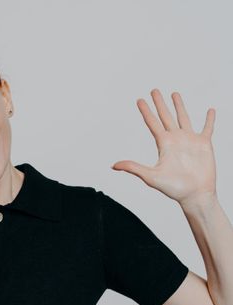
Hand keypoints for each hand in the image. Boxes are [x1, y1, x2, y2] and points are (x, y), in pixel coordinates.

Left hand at [111, 89, 216, 205]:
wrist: (194, 195)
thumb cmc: (173, 188)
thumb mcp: (150, 176)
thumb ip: (133, 168)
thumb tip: (114, 166)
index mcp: (163, 144)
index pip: (152, 123)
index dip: (146, 111)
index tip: (139, 100)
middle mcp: (175, 139)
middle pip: (165, 116)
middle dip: (160, 103)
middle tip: (154, 90)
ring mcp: (190, 141)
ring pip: (183, 118)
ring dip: (179, 106)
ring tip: (174, 93)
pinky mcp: (204, 145)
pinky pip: (207, 128)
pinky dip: (209, 119)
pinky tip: (210, 110)